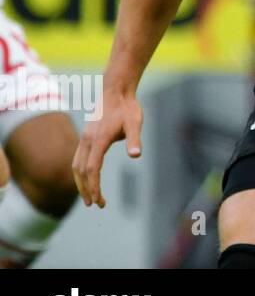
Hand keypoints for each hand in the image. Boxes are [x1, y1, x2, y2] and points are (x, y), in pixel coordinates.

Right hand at [72, 88, 143, 207]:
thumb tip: (136, 155)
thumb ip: (135, 139)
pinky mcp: (85, 136)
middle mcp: (86, 140)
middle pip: (80, 171)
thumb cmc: (127, 107)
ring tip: (90, 197)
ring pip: (76, 166)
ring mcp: (84, 138)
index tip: (99, 201)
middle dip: (86, 190)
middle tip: (95, 204)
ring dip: (81, 183)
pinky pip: (78, 159)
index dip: (94, 187)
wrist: (116, 91)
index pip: (92, 169)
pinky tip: (88, 179)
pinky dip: (80, 172)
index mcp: (98, 139)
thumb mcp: (135, 122)